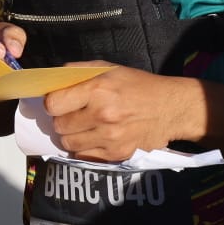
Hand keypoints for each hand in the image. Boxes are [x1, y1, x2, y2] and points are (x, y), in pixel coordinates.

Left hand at [42, 63, 203, 162]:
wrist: (171, 109)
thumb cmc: (138, 86)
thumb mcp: (109, 68)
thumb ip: (78, 71)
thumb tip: (52, 80)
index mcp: (98, 89)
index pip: (54, 104)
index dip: (53, 103)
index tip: (59, 102)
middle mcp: (102, 115)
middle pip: (59, 126)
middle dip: (62, 119)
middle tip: (74, 114)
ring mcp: (110, 137)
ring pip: (68, 144)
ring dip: (72, 136)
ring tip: (83, 127)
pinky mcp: (117, 154)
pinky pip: (83, 156)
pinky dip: (84, 148)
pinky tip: (94, 138)